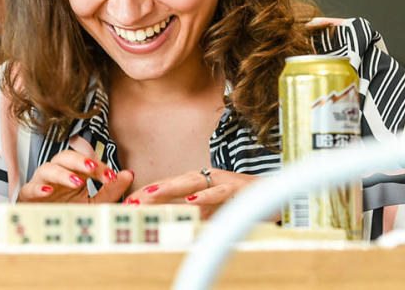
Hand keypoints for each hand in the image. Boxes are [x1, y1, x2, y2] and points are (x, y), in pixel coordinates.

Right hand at [19, 150, 133, 203]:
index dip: (97, 166)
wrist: (46, 231)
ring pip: (47, 169)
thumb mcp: (94, 203)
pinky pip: (29, 189)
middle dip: (79, 160)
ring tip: (76, 181)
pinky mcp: (27, 197)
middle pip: (64, 157)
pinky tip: (48, 192)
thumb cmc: (69, 213)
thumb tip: (129, 173)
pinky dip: (38, 188)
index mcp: (72, 172)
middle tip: (92, 167)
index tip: (111, 176)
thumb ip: (110, 190)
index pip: (85, 161)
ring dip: (62, 173)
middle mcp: (56, 174)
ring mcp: (41, 184)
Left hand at [123, 168, 256, 218]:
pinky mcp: (237, 188)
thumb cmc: (242, 202)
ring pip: (192, 182)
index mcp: (200, 182)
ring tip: (150, 196)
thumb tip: (172, 227)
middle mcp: (207, 178)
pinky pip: (218, 192)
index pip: (168, 185)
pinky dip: (204, 196)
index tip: (128, 202)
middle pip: (174, 181)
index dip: (148, 193)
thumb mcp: (214, 210)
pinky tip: (191, 200)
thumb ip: (195, 214)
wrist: (276, 195)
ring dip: (169, 189)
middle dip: (151, 190)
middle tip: (132, 199)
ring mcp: (222, 181)